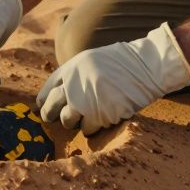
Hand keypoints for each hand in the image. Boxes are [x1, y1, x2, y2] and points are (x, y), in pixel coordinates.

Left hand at [36, 22, 189, 135]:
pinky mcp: (101, 114)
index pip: (48, 89)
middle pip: (52, 107)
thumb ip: (74, 76)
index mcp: (71, 68)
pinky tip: (98, 121)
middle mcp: (74, 84)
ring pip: (67, 120)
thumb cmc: (121, 63)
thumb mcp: (91, 61)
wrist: (146, 65)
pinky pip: (87, 129)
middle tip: (54, 118)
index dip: (44, 101)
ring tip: (82, 118)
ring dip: (73, 122)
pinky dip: (91, 128)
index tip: (43, 107)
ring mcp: (86, 100)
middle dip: (51, 115)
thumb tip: (58, 95)